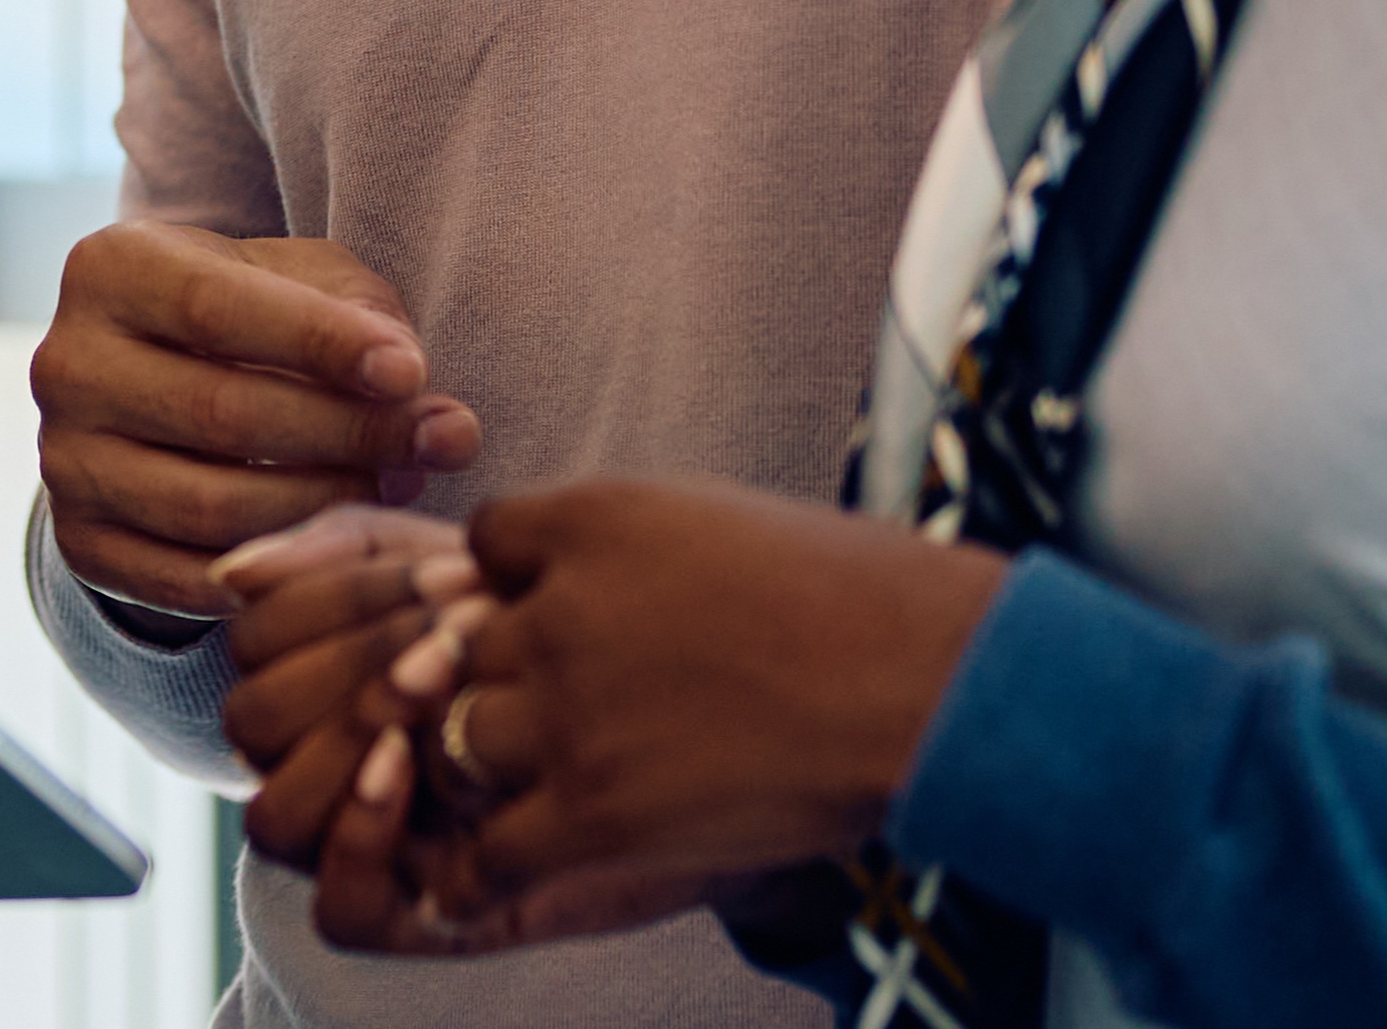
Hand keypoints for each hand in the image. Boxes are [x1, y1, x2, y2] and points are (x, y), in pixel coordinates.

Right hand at [31, 224, 483, 615]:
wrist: (156, 387)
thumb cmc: (253, 317)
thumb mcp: (303, 282)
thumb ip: (370, 323)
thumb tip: (434, 412)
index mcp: (109, 270)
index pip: (218, 308)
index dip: (322, 344)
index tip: (413, 374)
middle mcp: (65, 365)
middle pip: (222, 413)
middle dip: (349, 433)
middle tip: (440, 443)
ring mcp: (64, 462)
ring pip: (212, 506)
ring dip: (327, 504)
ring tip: (399, 486)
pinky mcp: (80, 542)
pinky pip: (190, 578)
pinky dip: (278, 564)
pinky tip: (340, 538)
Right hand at [215, 506, 703, 955]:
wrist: (706, 713)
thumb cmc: (579, 627)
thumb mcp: (462, 562)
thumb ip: (350, 549)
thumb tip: (235, 572)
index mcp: (329, 669)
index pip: (255, 638)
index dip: (334, 600)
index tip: (448, 578)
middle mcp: (331, 757)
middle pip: (253, 721)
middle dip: (346, 670)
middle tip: (448, 645)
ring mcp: (374, 837)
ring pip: (275, 817)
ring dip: (342, 750)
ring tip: (427, 707)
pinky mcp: (429, 910)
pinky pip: (341, 911)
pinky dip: (358, 845)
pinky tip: (413, 774)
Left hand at [408, 480, 999, 913]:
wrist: (929, 682)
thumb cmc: (860, 597)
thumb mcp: (721, 520)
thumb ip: (628, 546)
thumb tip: (577, 582)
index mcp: (593, 518)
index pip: (485, 544)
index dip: (516, 585)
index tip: (567, 615)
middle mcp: (559, 608)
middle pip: (457, 645)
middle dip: (498, 676)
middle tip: (565, 708)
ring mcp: (570, 713)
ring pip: (459, 740)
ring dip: (498, 764)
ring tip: (559, 779)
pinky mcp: (595, 812)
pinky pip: (487, 852)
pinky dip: (487, 867)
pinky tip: (522, 861)